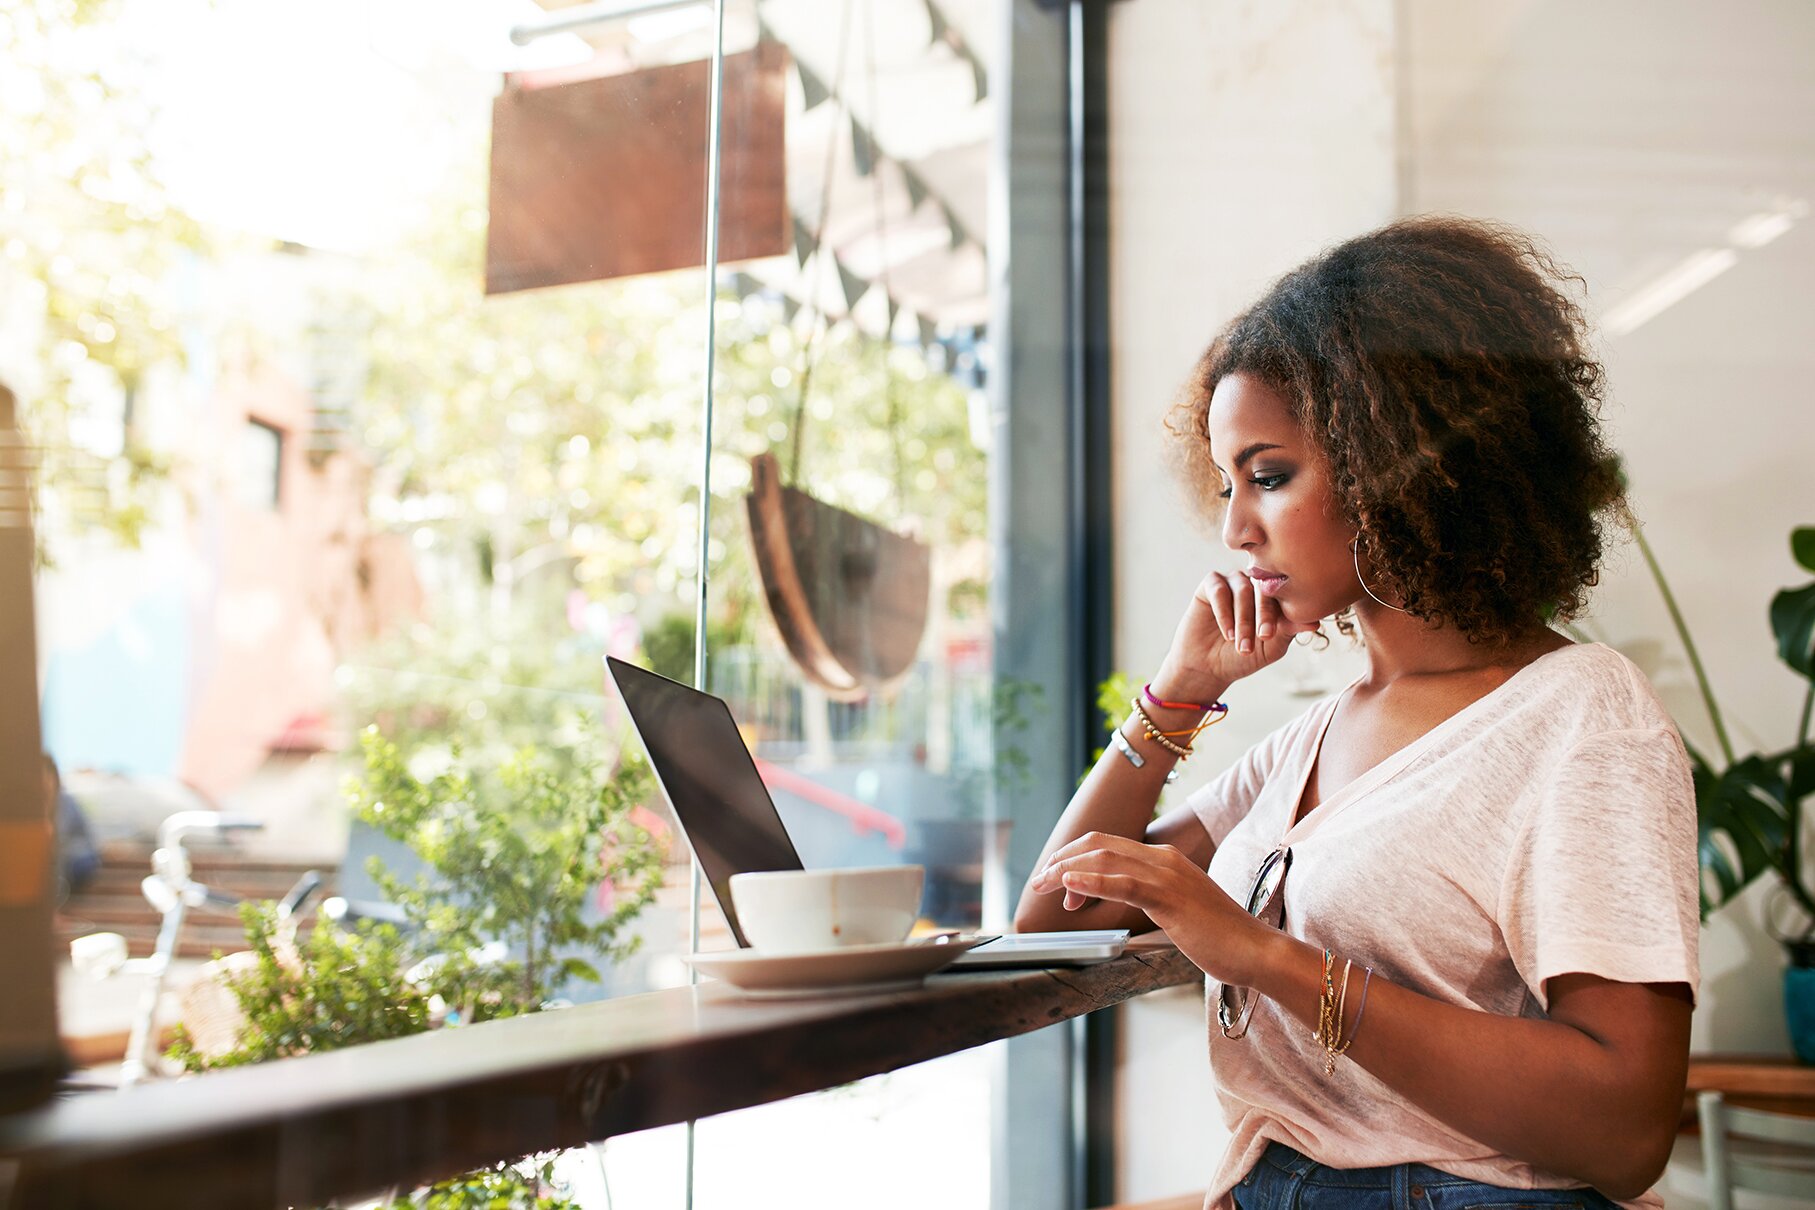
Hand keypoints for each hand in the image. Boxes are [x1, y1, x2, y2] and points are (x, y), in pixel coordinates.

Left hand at [1027, 831, 1273, 986]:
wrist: (1256, 950)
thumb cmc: (1218, 937)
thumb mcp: (1177, 910)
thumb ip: (1149, 899)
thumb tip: (1119, 903)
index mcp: (1164, 860)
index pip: (1108, 846)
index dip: (1075, 859)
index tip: (1056, 882)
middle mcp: (1163, 860)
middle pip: (1099, 846)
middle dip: (1062, 860)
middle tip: (1038, 882)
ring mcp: (1167, 876)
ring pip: (1105, 860)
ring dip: (1066, 870)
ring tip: (1042, 884)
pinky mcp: (1170, 898)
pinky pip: (1124, 884)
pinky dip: (1091, 881)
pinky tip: (1069, 885)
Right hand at [1150, 570, 1321, 704]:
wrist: (1208, 667)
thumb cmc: (1243, 656)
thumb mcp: (1271, 647)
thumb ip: (1289, 630)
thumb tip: (1315, 622)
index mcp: (1274, 597)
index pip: (1283, 595)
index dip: (1280, 614)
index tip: (1271, 635)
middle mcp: (1254, 585)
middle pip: (1263, 589)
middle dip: (1263, 615)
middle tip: (1261, 636)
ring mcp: (1233, 582)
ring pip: (1242, 590)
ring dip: (1242, 619)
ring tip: (1240, 644)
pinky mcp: (1211, 584)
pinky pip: (1219, 589)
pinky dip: (1223, 612)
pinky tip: (1227, 633)